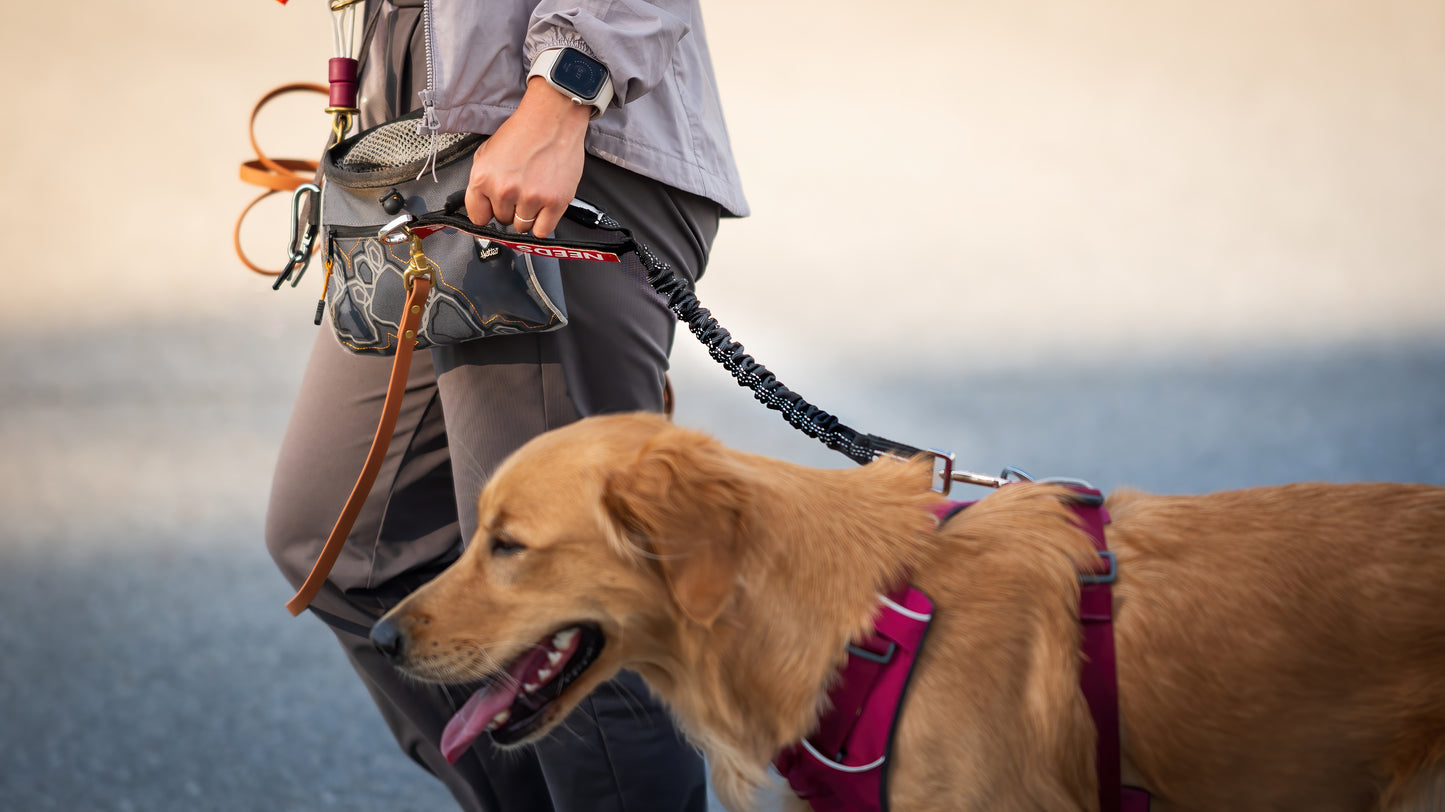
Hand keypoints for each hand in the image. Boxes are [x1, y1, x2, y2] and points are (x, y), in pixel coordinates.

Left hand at [465, 77, 591, 237]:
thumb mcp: (487, 153)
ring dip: (528, 215)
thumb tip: (482, 207)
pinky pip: (543, 231)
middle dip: (511, 209)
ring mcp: (530, 198)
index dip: (487, 213)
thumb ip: (481, 183)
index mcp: (482, 178)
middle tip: (521, 190)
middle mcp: (504, 191)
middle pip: (503, 221)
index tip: (494, 212)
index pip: (478, 217)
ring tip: (534, 193)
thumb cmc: (523, 132)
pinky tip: (544, 207)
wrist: (552, 118)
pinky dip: (543, 223)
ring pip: (523, 227)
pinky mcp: (555, 202)